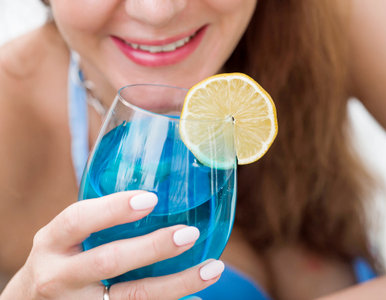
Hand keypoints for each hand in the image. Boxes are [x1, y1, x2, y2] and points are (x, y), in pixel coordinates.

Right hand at [0, 191, 223, 299]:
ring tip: (213, 268)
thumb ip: (97, 219)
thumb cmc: (61, 260)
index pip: (78, 220)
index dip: (113, 208)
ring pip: (132, 298)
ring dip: (177, 284)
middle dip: (153, 248)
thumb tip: (157, 190)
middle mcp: (59, 277)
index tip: (151, 199)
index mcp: (53, 243)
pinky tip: (196, 297)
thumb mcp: (65, 237)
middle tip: (190, 233)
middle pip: (109, 262)